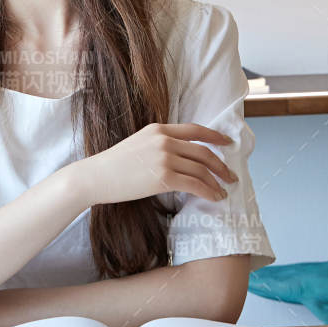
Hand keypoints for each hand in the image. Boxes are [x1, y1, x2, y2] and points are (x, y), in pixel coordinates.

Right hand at [72, 121, 237, 206]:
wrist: (96, 176)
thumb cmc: (114, 165)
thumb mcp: (138, 144)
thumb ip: (159, 144)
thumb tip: (180, 157)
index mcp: (159, 129)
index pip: (195, 130)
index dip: (215, 136)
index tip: (228, 143)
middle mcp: (164, 140)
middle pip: (203, 151)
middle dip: (221, 165)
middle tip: (231, 176)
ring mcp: (165, 157)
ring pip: (201, 169)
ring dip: (216, 182)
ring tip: (224, 191)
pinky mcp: (163, 177)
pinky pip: (195, 184)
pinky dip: (208, 192)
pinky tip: (214, 197)